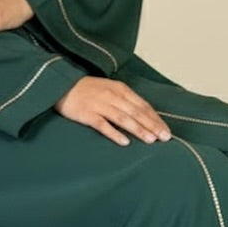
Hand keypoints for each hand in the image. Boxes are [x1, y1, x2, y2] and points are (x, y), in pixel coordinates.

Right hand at [54, 76, 171, 145]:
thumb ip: (125, 100)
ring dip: (138, 129)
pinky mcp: (87, 114)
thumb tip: (142, 116)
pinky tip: (124, 142)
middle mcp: (112, 96)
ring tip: (150, 140)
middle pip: (136, 112)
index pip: (143, 105)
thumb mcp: (109, 89)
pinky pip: (103, 125)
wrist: (61, 84)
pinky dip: (114, 133)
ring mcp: (99, 105)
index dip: (155, 119)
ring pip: (123, 118)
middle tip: (165, 138)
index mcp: (120, 89)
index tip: (166, 131)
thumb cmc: (87, 89)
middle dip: (152, 125)